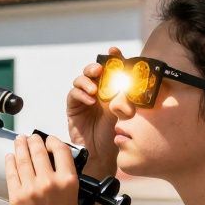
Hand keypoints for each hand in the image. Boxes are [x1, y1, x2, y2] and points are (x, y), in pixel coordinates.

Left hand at [6, 134, 78, 204]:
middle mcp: (50, 182)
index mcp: (69, 182)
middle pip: (39, 151)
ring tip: (19, 141)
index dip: (53, 141)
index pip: (60, 150)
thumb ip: (63, 180)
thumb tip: (51, 164)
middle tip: (30, 137)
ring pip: (23, 158)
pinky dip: (10, 162)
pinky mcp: (16, 196)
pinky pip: (12, 172)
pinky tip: (10, 157)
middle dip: (34, 140)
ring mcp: (31, 188)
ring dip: (20, 146)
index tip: (48, 140)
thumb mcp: (72, 200)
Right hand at [68, 47, 121, 173]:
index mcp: (111, 90)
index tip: (114, 51)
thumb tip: (130, 81)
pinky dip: (81, 94)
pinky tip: (90, 100)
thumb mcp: (125, 112)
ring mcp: (84, 99)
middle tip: (100, 70)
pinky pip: (73, 94)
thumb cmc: (114, 134)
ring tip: (94, 90)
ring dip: (87, 81)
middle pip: (92, 71)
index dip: (112, 58)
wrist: (102, 153)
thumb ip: (126, 96)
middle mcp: (97, 92)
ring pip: (80, 80)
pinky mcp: (74, 107)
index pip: (111, 69)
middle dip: (95, 67)